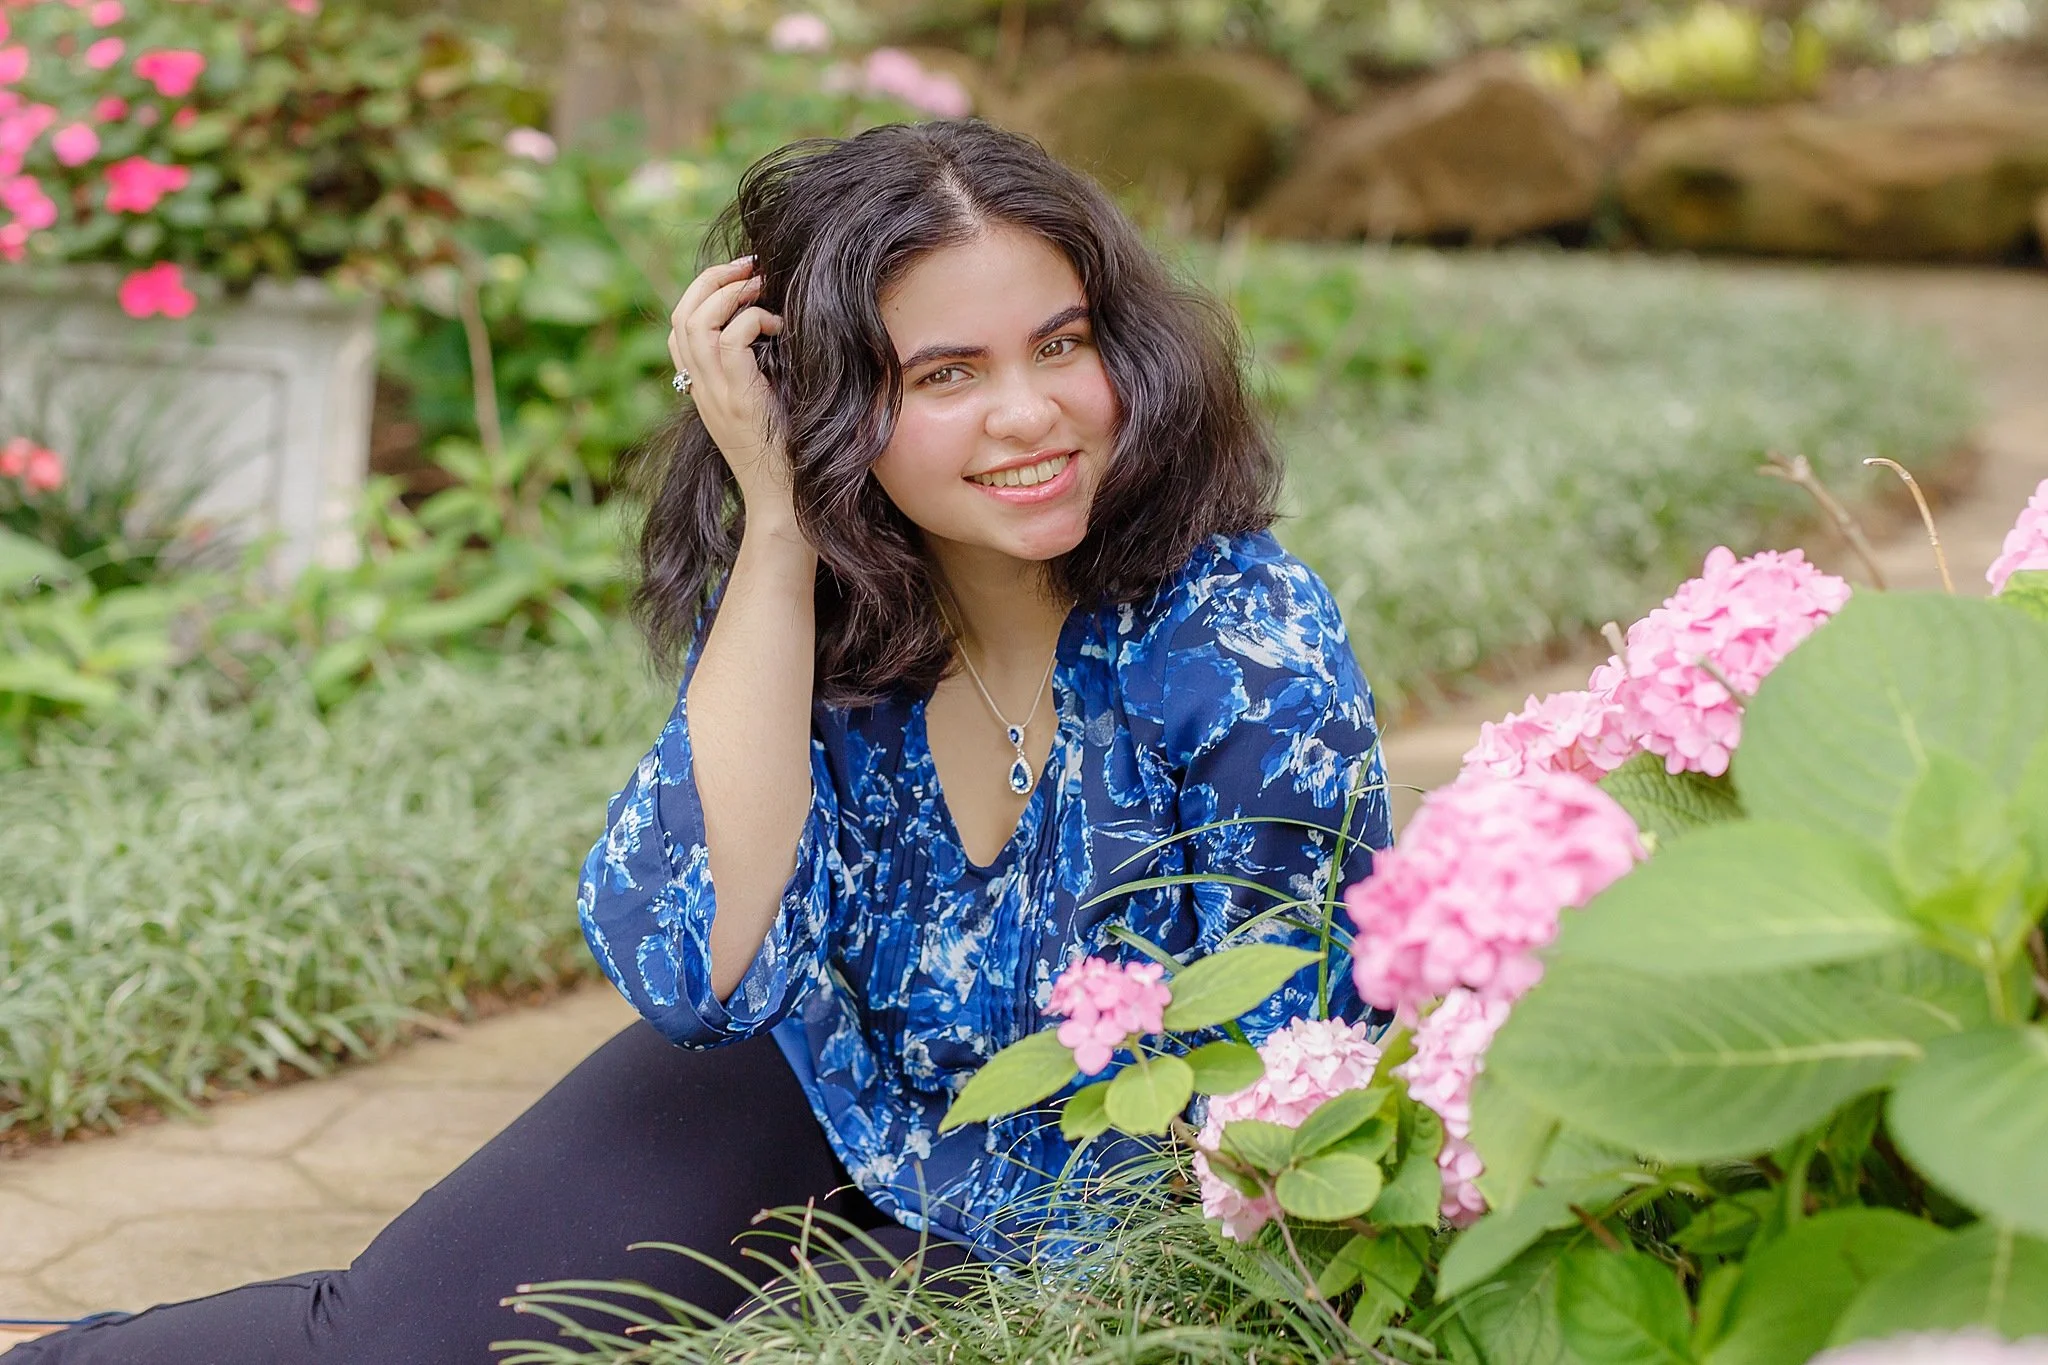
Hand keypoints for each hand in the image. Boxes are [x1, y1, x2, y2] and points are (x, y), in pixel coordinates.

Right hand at [668, 256, 794, 532]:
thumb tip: (773, 329)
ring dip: (731, 294)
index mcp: (701, 389)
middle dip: (712, 280)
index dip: (700, 295)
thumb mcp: (762, 404)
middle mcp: (701, 389)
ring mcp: (715, 394)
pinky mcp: (737, 399)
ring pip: (698, 322)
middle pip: (681, 316)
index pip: (678, 330)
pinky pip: (732, 341)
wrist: (782, 500)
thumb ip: (755, 371)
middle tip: (750, 267)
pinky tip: (780, 328)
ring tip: (762, 288)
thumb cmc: (784, 454)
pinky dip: (755, 321)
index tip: (737, 279)